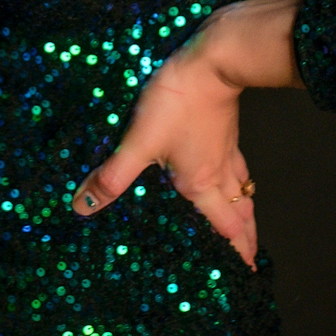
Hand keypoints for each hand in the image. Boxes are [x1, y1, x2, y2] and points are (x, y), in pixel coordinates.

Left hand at [70, 0, 304, 270]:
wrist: (211, 61)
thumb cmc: (177, 102)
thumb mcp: (138, 141)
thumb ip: (113, 175)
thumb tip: (83, 206)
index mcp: (199, 184)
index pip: (223, 228)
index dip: (234, 251)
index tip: (246, 273)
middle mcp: (218, 172)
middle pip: (240, 213)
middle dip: (246, 238)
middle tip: (251, 258)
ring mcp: (226, 150)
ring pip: (243, 189)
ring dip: (245, 210)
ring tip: (247, 222)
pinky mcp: (226, 129)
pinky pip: (237, 164)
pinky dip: (240, 179)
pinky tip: (232, 171)